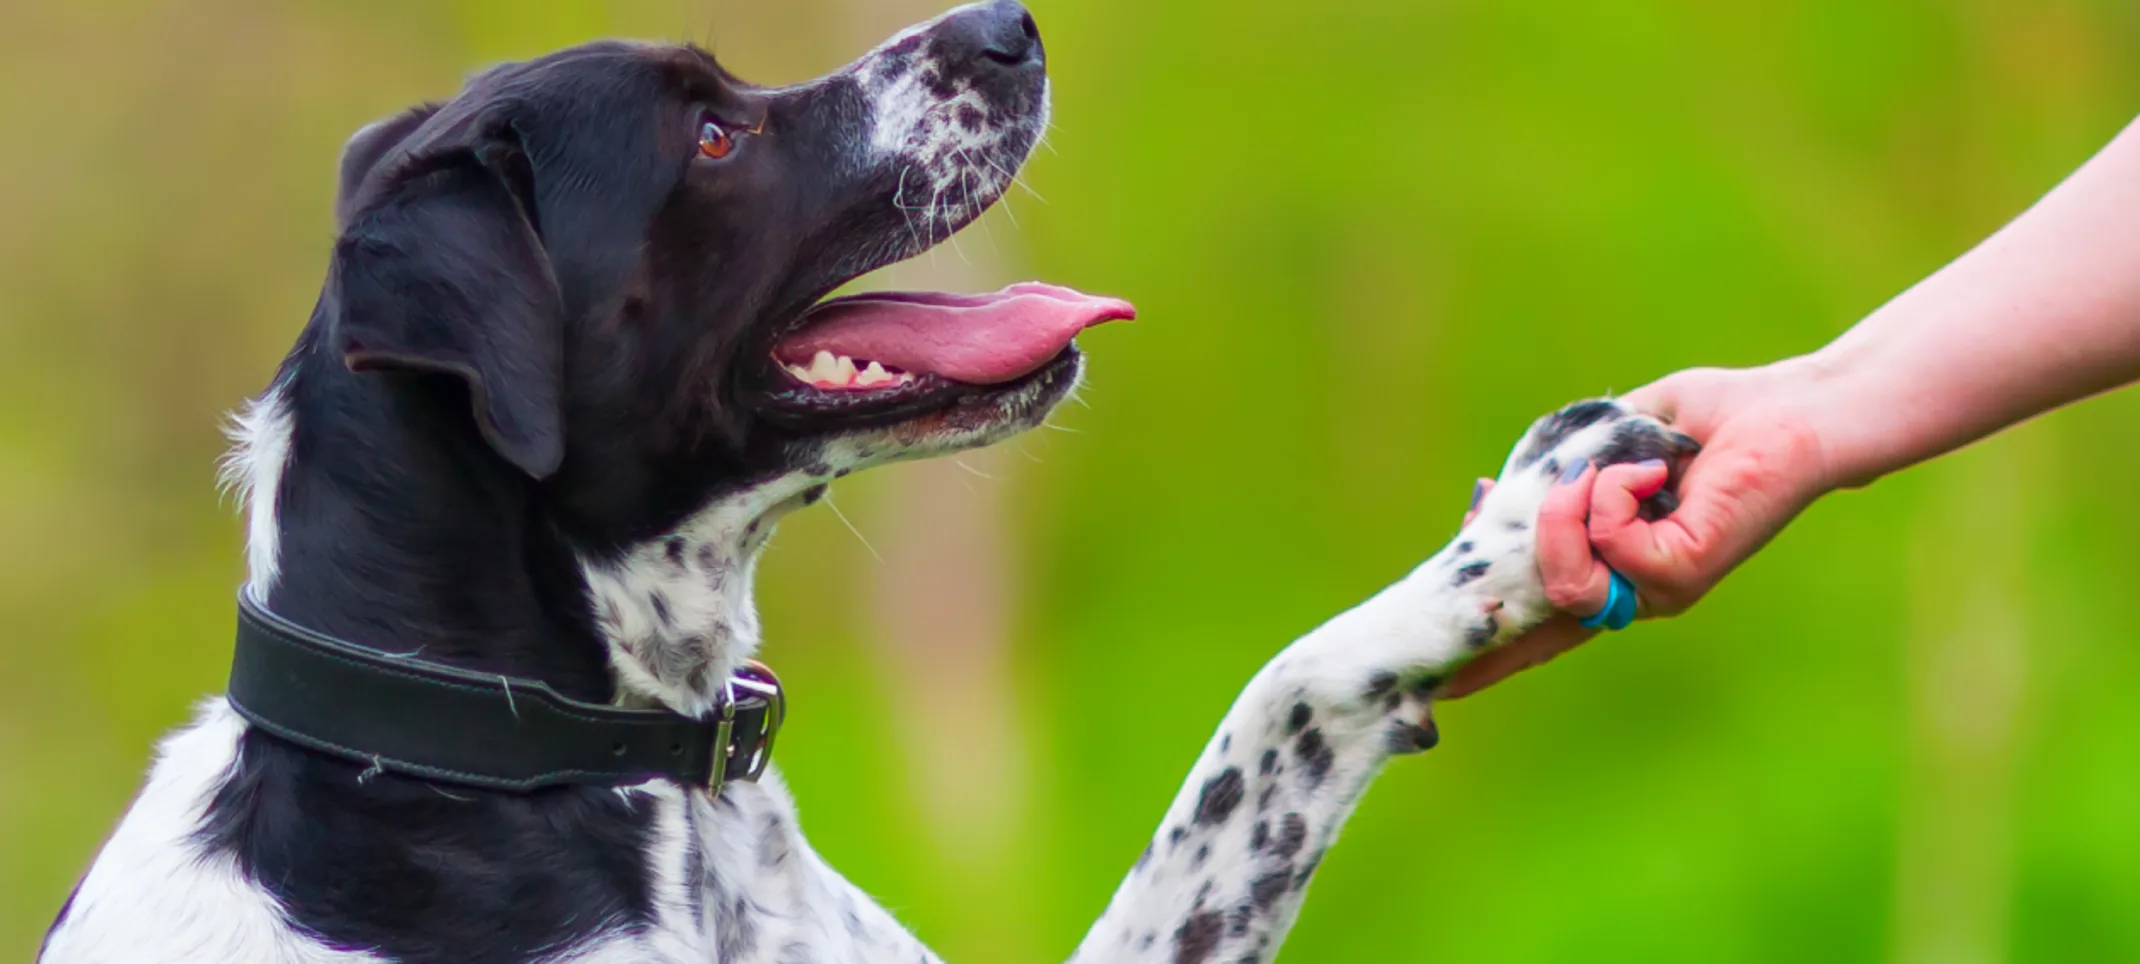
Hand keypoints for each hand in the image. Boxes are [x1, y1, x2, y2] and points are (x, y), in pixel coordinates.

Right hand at [1443, 360, 1838, 696]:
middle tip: (1487, 501)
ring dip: (1560, 516)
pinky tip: (1648, 468)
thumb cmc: (1709, 419)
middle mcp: (1632, 593)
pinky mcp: (1683, 573)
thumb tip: (1496, 496)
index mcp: (1614, 570)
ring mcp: (1657, 590)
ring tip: (1594, 471)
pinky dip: (1609, 495)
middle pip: (1532, 616)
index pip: (1538, 624)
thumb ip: (1559, 473)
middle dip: (1497, 560)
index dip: (1488, 651)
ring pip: (1566, 583)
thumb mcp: (1609, 442)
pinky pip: (1609, 545)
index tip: (1442, 676)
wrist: (1789, 413)